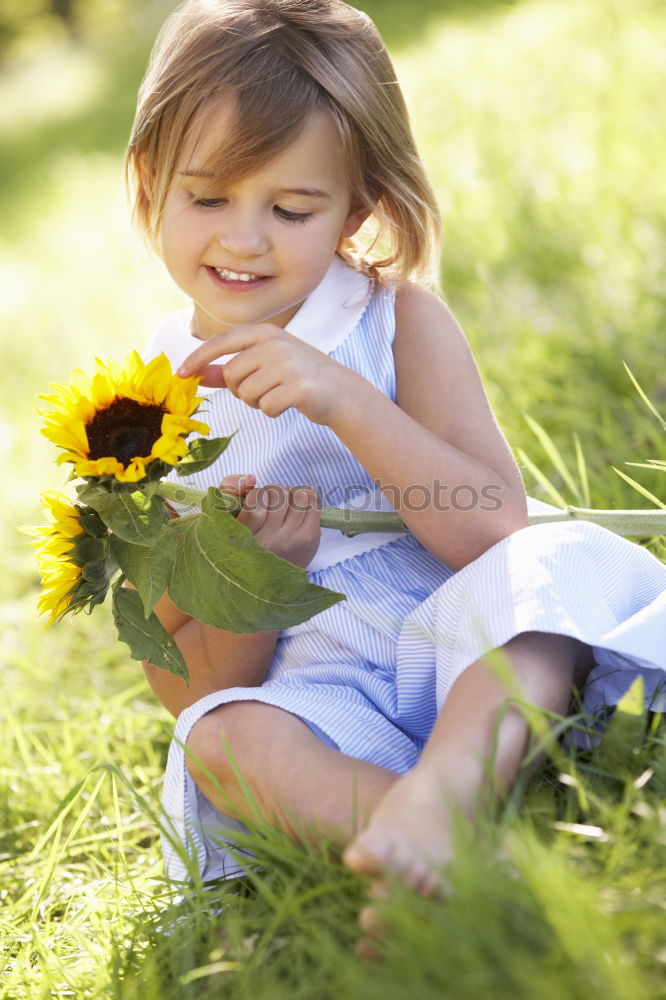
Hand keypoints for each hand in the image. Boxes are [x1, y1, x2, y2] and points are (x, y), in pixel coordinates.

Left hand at [177, 323, 360, 425]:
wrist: (340, 392)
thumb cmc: (297, 377)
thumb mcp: (263, 365)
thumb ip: (227, 368)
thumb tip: (194, 373)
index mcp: (265, 332)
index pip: (222, 342)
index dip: (198, 358)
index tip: (180, 374)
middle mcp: (275, 343)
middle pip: (230, 375)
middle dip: (240, 390)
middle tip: (263, 389)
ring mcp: (288, 364)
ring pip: (246, 393)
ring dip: (257, 402)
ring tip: (278, 394)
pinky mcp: (298, 387)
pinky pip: (266, 407)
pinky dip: (273, 411)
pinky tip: (289, 403)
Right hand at [220, 474, 319, 568]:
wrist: (268, 581)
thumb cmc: (245, 540)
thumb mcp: (225, 515)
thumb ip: (229, 486)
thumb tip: (251, 479)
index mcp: (242, 536)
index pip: (256, 496)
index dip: (256, 494)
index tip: (256, 505)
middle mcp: (268, 541)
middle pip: (278, 492)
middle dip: (274, 493)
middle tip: (271, 505)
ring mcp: (292, 541)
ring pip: (299, 494)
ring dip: (292, 495)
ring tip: (286, 507)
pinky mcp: (310, 539)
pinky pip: (313, 502)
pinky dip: (307, 499)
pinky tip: (299, 509)